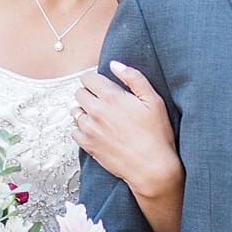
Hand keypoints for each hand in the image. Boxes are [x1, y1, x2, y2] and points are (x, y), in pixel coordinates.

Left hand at [72, 61, 180, 202]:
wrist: (152, 167)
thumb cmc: (157, 134)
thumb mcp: (153, 100)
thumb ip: (134, 77)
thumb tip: (114, 64)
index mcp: (112, 97)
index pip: (88, 78)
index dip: (95, 79)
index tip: (103, 85)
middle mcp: (96, 111)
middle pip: (79, 92)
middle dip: (89, 93)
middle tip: (104, 101)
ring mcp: (90, 129)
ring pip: (75, 111)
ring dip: (84, 111)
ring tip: (100, 117)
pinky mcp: (88, 145)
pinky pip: (74, 130)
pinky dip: (82, 128)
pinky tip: (96, 131)